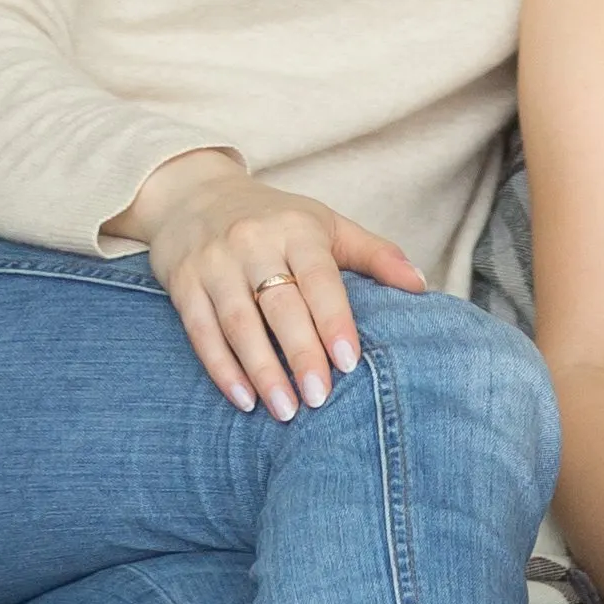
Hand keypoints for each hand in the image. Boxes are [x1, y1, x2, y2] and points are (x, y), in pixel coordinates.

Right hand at [120, 155, 424, 418]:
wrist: (195, 193)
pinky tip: (243, 398)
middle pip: (279, 305)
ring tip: (285, 409)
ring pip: (237, 322)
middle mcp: (253, 244)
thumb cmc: (276, 219)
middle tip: (319, 398)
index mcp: (297, 230)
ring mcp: (214, 264)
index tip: (348, 362)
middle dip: (300, 354)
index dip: (333, 320)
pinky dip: (221, 368)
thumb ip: (375, 254)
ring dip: (261, 370)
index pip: (319, 278)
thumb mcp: (327, 225)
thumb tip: (421, 286)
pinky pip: (201, 331)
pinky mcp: (182, 283)